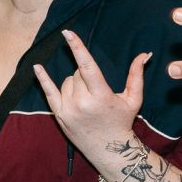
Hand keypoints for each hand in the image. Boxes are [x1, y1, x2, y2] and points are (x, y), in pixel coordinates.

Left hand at [32, 30, 145, 159]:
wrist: (108, 149)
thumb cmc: (122, 121)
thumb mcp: (133, 99)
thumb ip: (137, 75)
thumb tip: (144, 53)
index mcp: (101, 96)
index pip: (86, 66)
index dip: (77, 47)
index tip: (68, 32)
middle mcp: (83, 102)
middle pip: (78, 73)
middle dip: (85, 76)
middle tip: (95, 90)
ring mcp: (69, 110)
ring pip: (66, 82)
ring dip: (74, 84)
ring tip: (86, 99)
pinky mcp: (59, 116)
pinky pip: (48, 93)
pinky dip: (43, 79)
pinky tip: (37, 67)